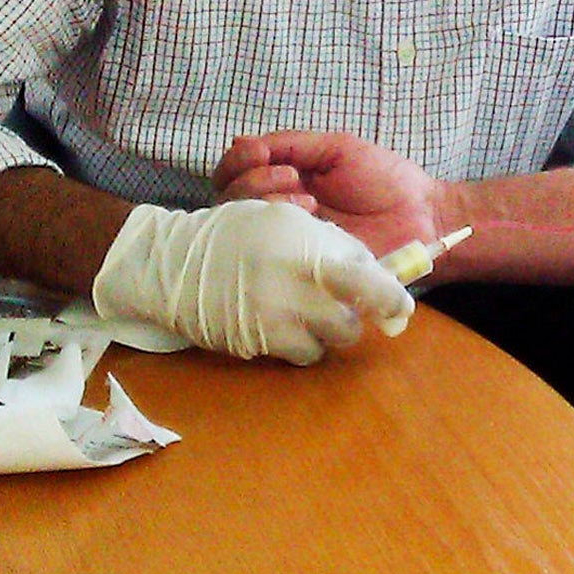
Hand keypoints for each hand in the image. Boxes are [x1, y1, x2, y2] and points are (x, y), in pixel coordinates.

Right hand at [91, 199, 413, 364]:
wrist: (171, 262)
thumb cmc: (235, 231)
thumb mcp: (286, 219)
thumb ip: (328, 241)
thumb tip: (367, 266)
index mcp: (304, 250)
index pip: (362, 279)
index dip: (389, 297)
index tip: (403, 309)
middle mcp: (291, 288)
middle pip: (349, 322)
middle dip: (354, 315)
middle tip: (345, 304)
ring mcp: (273, 320)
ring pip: (329, 341)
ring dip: (330, 329)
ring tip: (314, 311)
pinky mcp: (256, 345)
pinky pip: (302, 354)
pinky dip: (304, 343)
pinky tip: (291, 325)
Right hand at [216, 131, 446, 258]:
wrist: (422, 215)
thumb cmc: (384, 179)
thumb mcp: (335, 149)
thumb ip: (289, 144)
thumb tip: (241, 142)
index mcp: (282, 181)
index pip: (234, 174)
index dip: (236, 163)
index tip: (258, 153)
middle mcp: (277, 212)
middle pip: (229, 201)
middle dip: (252, 182)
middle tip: (292, 178)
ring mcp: (287, 242)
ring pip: (242, 228)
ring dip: (266, 204)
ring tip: (308, 202)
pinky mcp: (302, 268)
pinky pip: (270, 258)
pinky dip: (278, 237)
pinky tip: (308, 224)